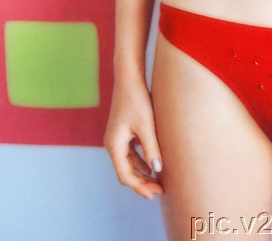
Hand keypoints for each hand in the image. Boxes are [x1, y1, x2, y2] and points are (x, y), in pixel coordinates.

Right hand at [104, 78, 163, 199]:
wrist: (129, 78)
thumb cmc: (137, 99)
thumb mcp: (146, 125)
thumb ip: (151, 148)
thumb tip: (157, 170)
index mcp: (114, 145)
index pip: (125, 175)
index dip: (139, 187)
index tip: (154, 194)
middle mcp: (112, 144)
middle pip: (126, 172)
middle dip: (141, 183)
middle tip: (159, 191)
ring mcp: (117, 138)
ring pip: (128, 164)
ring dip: (141, 173)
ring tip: (157, 182)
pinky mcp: (123, 132)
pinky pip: (130, 154)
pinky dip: (140, 162)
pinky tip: (152, 166)